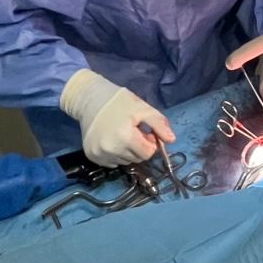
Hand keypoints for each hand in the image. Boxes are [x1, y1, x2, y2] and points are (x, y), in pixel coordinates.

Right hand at [60, 69, 174, 167]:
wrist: (90, 99)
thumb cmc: (119, 102)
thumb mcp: (143, 108)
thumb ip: (159, 124)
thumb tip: (171, 140)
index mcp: (125, 137)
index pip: (147, 153)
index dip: (150, 143)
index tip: (144, 132)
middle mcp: (110, 149)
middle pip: (136, 159)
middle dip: (139, 147)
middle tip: (133, 131)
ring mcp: (99, 154)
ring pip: (125, 161)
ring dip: (127, 151)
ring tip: (122, 134)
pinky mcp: (91, 156)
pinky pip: (112, 162)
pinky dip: (115, 154)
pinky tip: (112, 140)